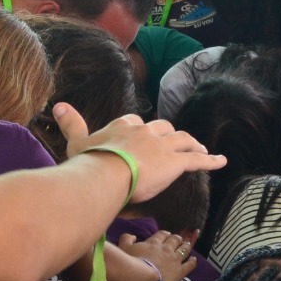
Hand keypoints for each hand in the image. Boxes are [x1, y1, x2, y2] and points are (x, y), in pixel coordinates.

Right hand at [59, 107, 225, 201]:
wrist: (104, 175)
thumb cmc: (89, 163)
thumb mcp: (77, 142)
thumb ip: (72, 124)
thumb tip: (59, 105)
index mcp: (124, 125)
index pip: (136, 123)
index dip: (142, 131)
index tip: (144, 136)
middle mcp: (146, 131)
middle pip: (164, 129)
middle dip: (171, 135)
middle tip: (177, 143)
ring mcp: (162, 145)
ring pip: (182, 140)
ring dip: (192, 144)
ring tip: (199, 149)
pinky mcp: (176, 162)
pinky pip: (197, 160)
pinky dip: (211, 160)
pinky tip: (221, 161)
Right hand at [116, 232, 197, 280]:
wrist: (140, 275)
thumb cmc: (130, 261)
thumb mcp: (123, 247)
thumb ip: (127, 238)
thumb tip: (132, 236)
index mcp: (154, 242)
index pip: (163, 234)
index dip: (165, 234)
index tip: (166, 235)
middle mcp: (166, 248)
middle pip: (175, 239)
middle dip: (177, 238)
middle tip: (177, 240)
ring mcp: (174, 259)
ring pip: (184, 249)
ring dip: (186, 246)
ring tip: (187, 245)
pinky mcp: (179, 271)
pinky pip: (189, 265)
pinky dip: (192, 261)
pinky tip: (194, 260)